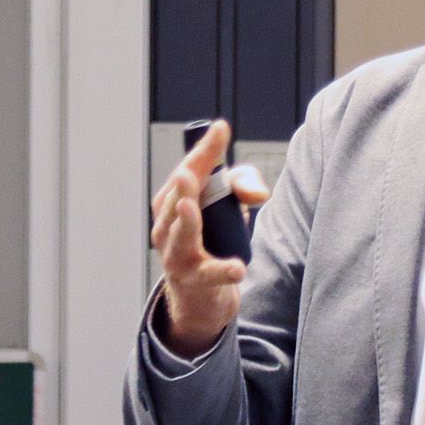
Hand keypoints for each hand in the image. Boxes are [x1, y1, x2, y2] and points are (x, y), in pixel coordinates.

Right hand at [149, 119, 269, 355]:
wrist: (203, 294)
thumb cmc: (212, 237)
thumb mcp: (228, 204)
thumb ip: (244, 185)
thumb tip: (258, 193)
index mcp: (171, 202)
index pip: (186, 171)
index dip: (204, 152)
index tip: (221, 130)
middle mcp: (166, 227)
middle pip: (177, 200)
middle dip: (183, 186)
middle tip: (190, 171)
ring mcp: (176, 255)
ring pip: (180, 235)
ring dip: (186, 222)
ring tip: (191, 208)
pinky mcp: (195, 280)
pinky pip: (208, 274)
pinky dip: (223, 270)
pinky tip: (237, 267)